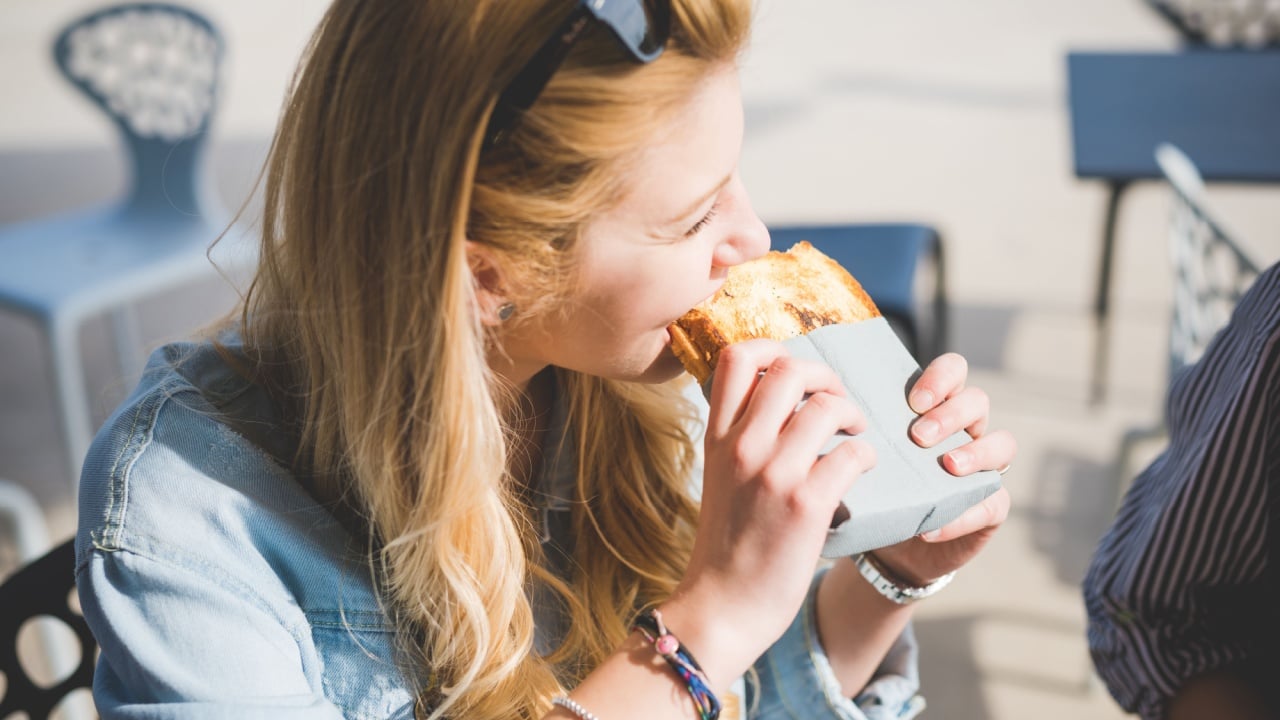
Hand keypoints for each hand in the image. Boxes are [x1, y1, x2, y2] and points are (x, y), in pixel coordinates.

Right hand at [665, 340, 875, 684]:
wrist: (722, 605)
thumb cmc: (727, 544)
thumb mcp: (720, 477)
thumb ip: (740, 436)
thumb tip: (774, 399)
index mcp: (718, 436)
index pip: (736, 357)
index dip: (773, 349)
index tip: (794, 374)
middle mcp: (742, 446)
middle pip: (789, 369)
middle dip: (825, 376)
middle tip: (836, 402)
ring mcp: (774, 473)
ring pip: (828, 406)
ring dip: (852, 415)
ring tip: (855, 435)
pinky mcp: (807, 504)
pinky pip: (853, 453)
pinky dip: (866, 457)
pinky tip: (861, 471)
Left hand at [873, 353, 1015, 585]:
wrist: (886, 546)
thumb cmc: (875, 486)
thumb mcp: (865, 456)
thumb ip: (857, 430)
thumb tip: (817, 406)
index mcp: (936, 407)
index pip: (954, 370)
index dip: (941, 377)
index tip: (914, 399)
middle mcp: (965, 430)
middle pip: (978, 401)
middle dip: (951, 413)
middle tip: (919, 434)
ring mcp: (984, 466)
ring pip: (1002, 444)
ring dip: (975, 452)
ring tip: (947, 466)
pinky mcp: (990, 506)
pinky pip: (993, 503)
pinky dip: (962, 515)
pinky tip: (931, 527)